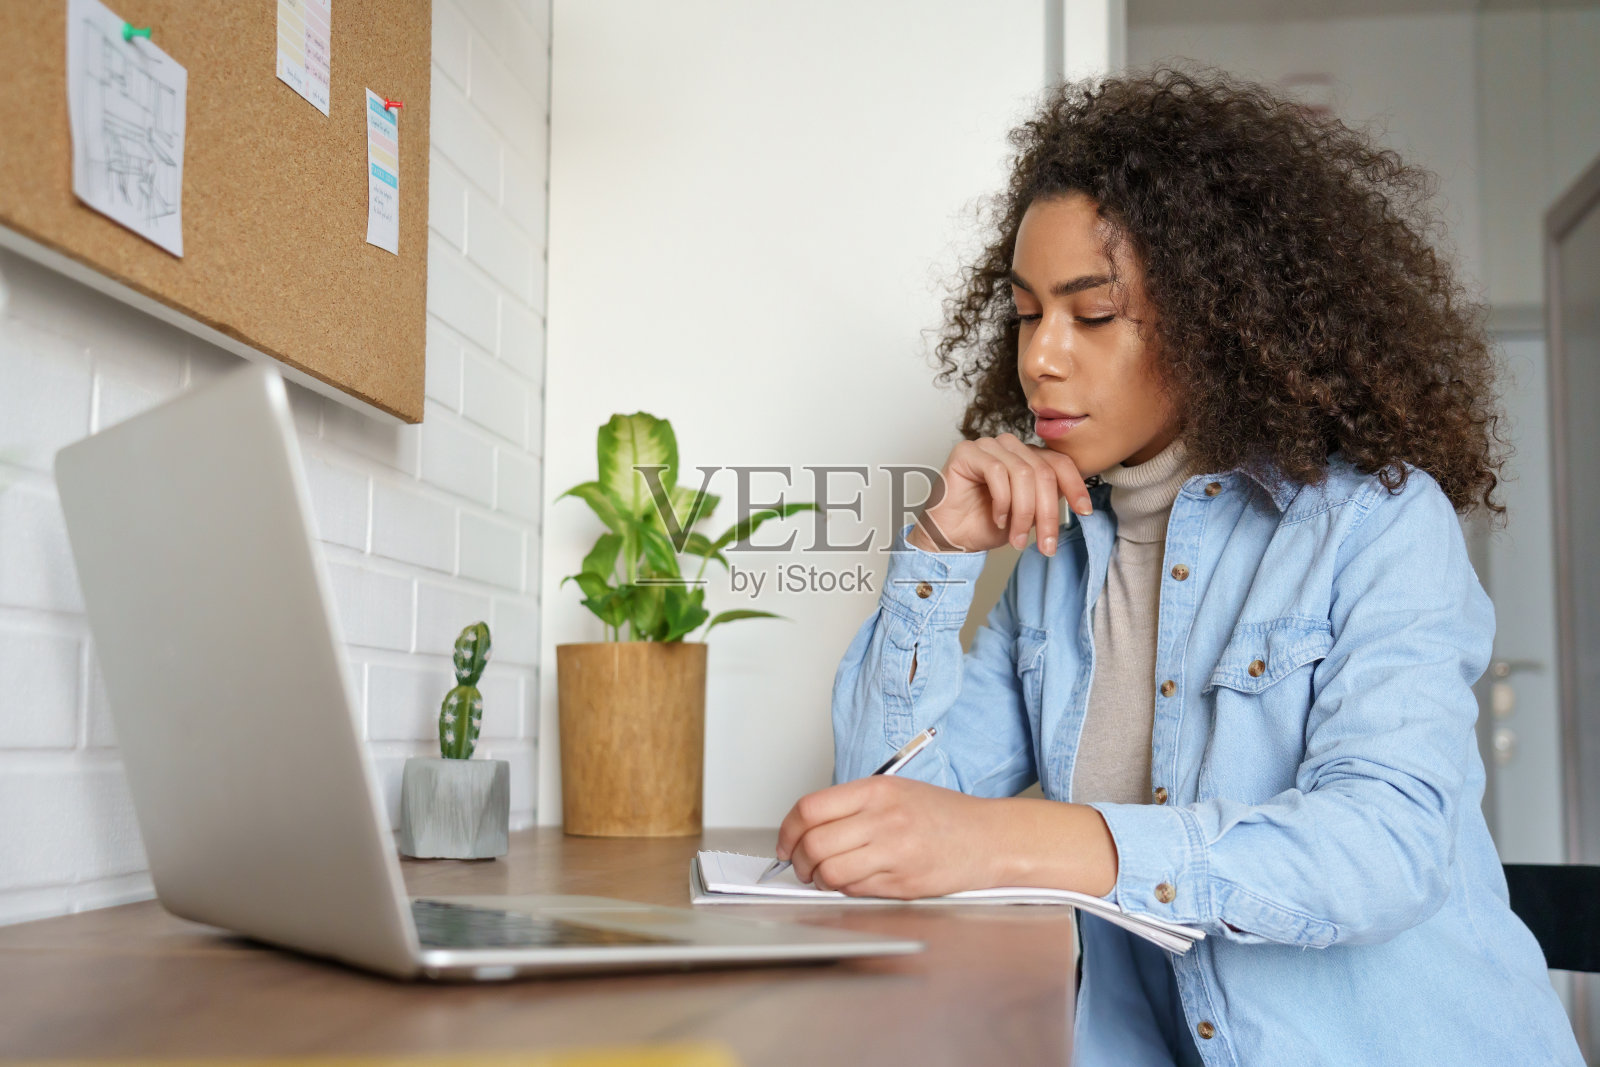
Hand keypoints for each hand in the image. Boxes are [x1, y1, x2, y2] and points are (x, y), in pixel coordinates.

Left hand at [773, 776, 1006, 897]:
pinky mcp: (902, 883)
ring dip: (818, 879)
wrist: (989, 838)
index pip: (810, 809)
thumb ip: (853, 805)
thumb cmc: (943, 815)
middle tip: (800, 865)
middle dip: (797, 861)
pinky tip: (852, 881)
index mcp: (877, 791)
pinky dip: (844, 889)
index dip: (788, 830)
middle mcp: (883, 819)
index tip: (786, 841)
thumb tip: (807, 828)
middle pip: (814, 844)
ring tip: (823, 876)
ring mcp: (893, 852)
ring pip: (830, 872)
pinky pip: (855, 890)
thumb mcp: (896, 791)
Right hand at [907, 433, 1089, 556]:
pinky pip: (997, 472)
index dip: (1075, 486)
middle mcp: (1009, 447)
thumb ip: (1049, 499)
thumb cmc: (984, 525)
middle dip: (1047, 512)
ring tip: (1017, 537)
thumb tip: (1079, 500)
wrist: (951, 539)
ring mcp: (987, 445)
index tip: (1084, 511)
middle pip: (1043, 471)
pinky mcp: (966, 452)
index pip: (1059, 462)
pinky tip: (998, 518)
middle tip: (1046, 544)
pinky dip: (1002, 501)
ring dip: (1024, 512)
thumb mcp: (1030, 515)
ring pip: (1023, 472)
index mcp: (1026, 457)